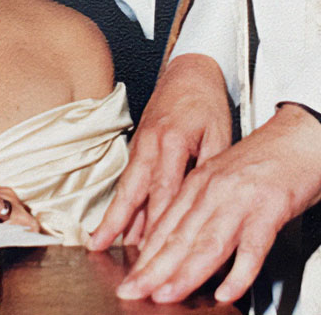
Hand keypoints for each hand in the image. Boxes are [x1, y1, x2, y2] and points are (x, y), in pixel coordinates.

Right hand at [89, 54, 230, 248]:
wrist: (189, 72)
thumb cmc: (205, 101)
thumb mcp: (219, 133)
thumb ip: (210, 168)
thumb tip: (206, 203)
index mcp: (173, 140)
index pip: (164, 189)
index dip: (156, 221)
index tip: (152, 248)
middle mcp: (151, 143)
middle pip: (132, 189)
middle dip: (115, 220)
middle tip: (100, 245)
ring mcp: (141, 143)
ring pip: (125, 184)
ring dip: (113, 214)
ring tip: (101, 240)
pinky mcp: (138, 144)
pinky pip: (128, 176)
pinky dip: (122, 200)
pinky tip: (120, 220)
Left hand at [116, 104, 320, 302]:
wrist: (301, 132)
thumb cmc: (265, 157)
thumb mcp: (223, 177)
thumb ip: (203, 206)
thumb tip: (184, 244)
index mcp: (199, 183)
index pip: (165, 224)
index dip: (146, 255)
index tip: (130, 278)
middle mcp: (213, 191)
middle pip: (178, 236)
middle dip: (152, 269)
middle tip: (132, 291)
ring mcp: (240, 200)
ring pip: (207, 243)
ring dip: (184, 273)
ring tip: (165, 296)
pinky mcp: (269, 209)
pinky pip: (252, 247)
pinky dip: (239, 273)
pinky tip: (226, 293)